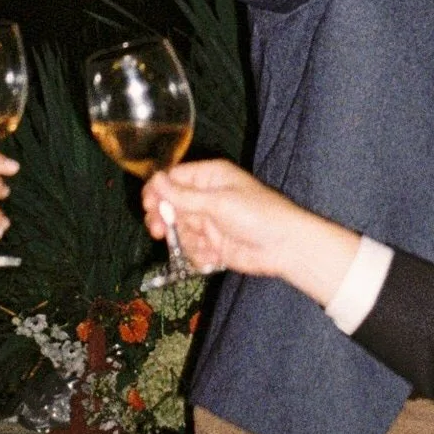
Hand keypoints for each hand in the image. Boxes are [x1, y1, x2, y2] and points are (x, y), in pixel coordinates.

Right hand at [143, 158, 359, 305]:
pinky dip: (199, 254)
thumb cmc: (257, 215)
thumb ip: (183, 195)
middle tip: (159, 231)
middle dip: (165, 219)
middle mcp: (207, 198)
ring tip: (203, 245)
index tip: (148, 206)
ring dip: (186, 240)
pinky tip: (214, 256)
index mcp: (209, 177)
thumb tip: (155, 180)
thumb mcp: (217, 202)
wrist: (285, 247)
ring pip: (180, 231)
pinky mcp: (214, 245)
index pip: (173, 179)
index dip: (157, 191)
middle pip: (170, 206)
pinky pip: (192, 249)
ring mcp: (209, 222)